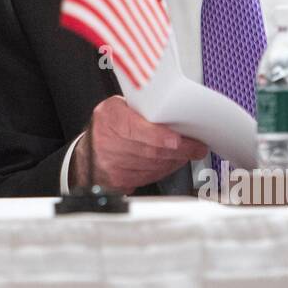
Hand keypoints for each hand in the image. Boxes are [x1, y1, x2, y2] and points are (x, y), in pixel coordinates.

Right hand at [69, 95, 207, 193]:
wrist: (90, 152)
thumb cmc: (109, 126)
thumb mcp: (120, 107)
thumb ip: (142, 109)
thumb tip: (174, 112)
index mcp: (109, 116)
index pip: (134, 127)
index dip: (157, 135)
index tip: (175, 140)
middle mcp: (107, 140)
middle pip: (149, 150)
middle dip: (179, 150)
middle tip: (196, 147)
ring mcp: (111, 163)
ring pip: (153, 165)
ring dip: (174, 160)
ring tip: (186, 153)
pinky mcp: (118, 180)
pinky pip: (149, 177)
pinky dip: (164, 170)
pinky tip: (169, 162)